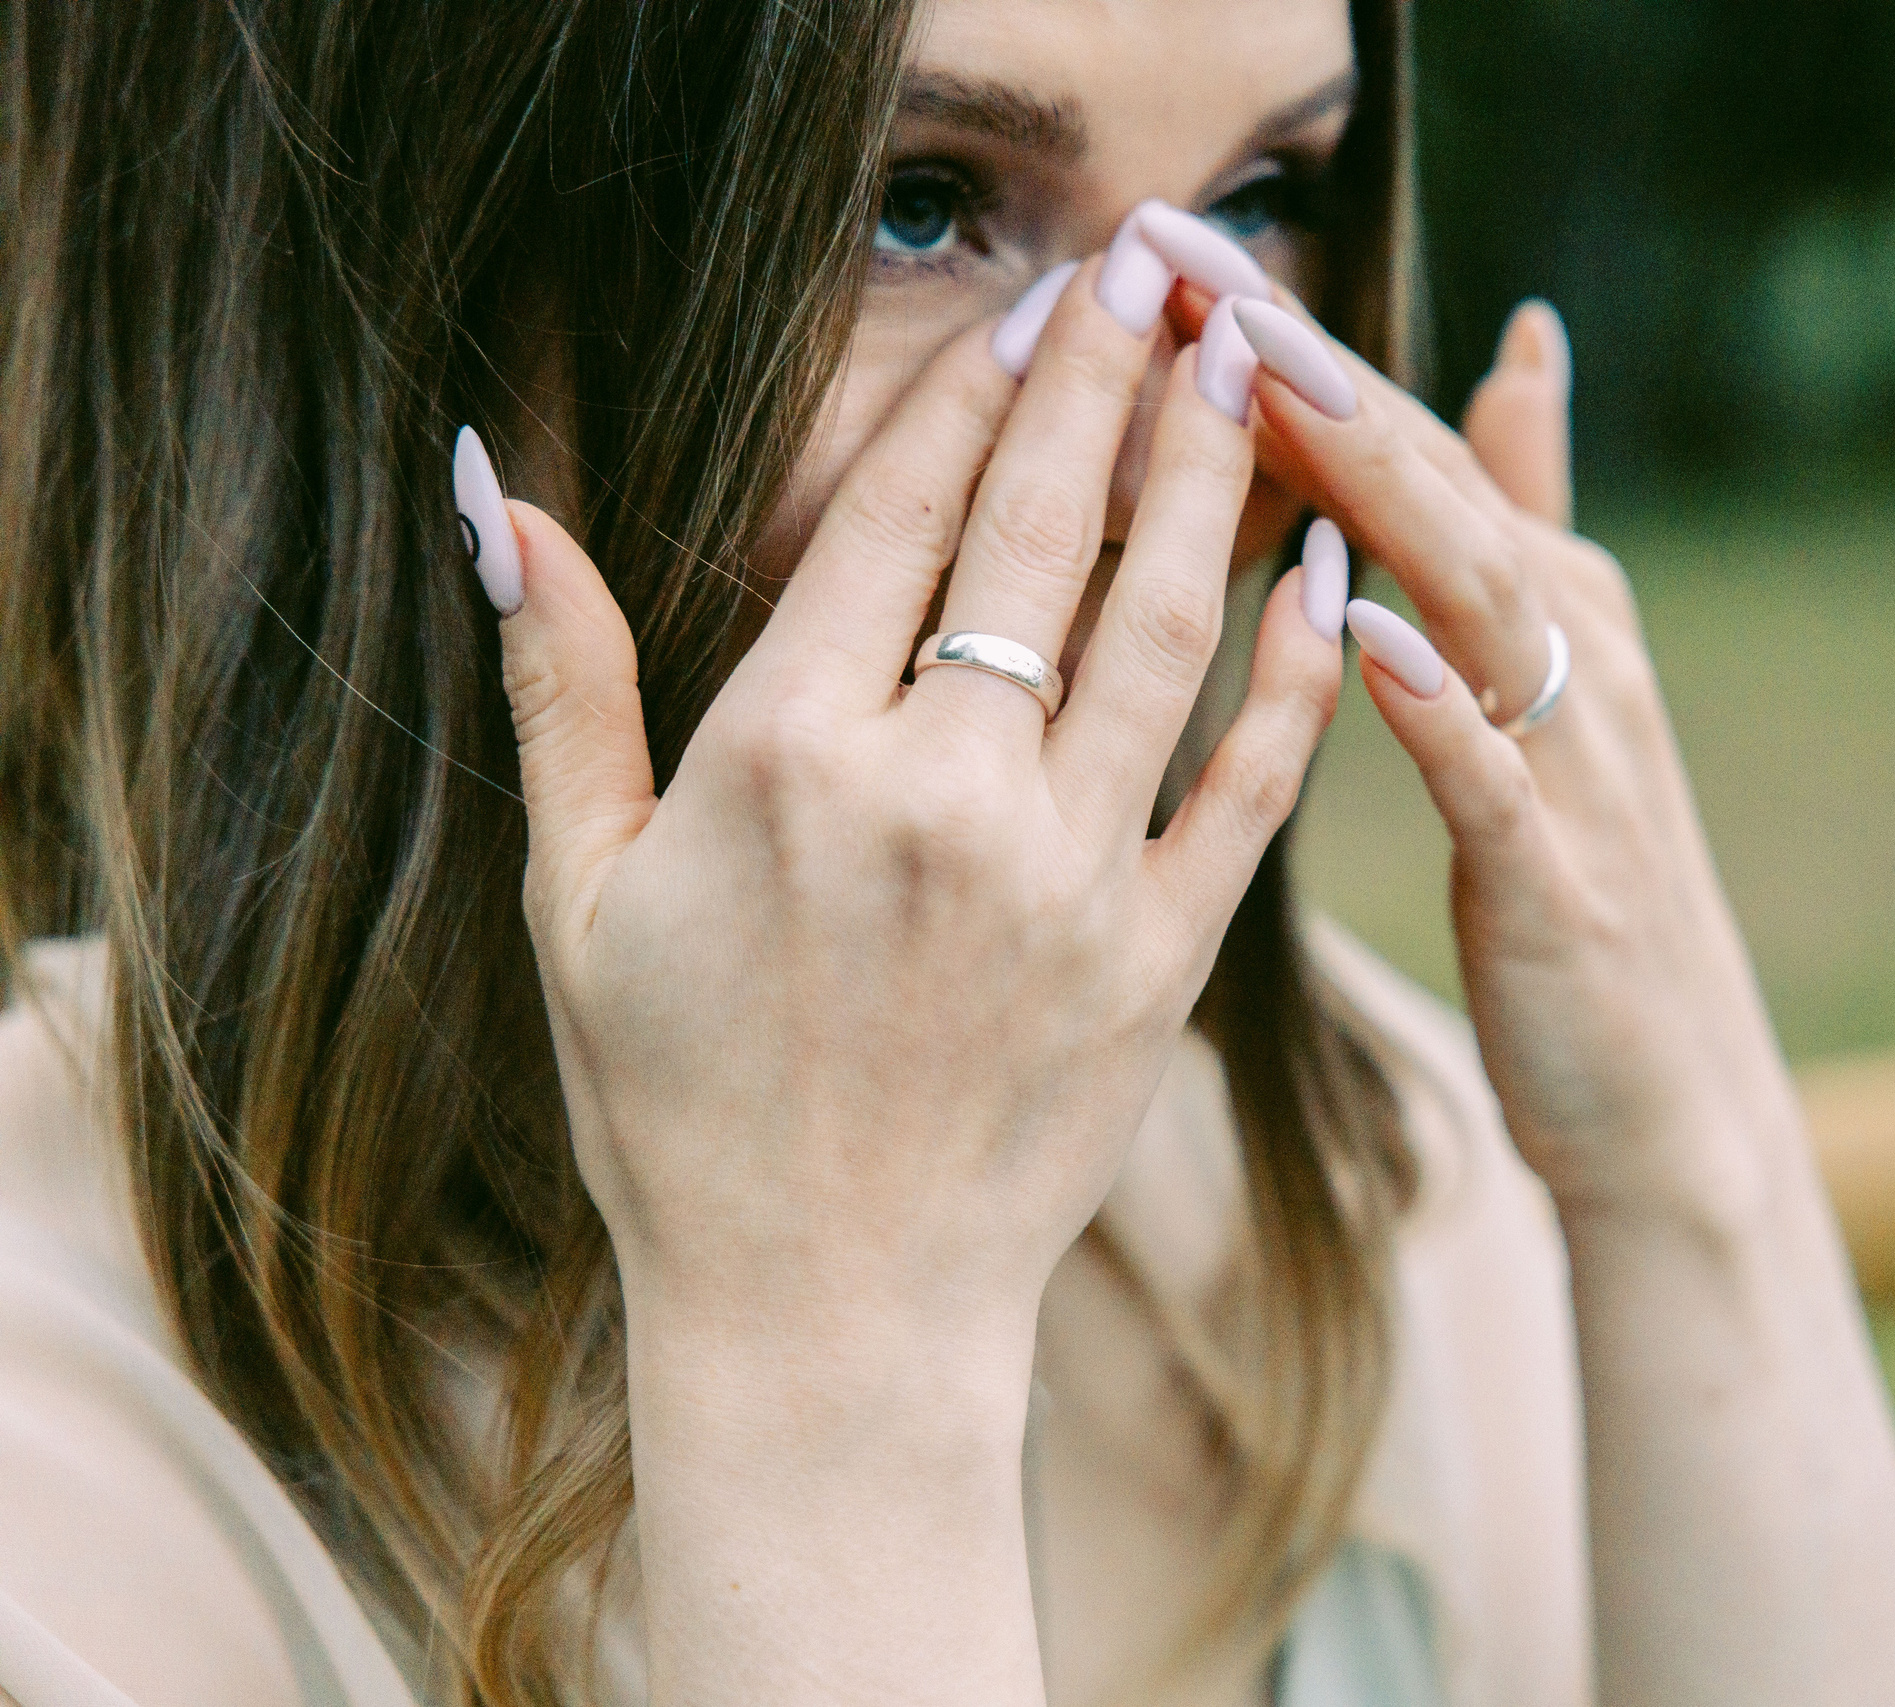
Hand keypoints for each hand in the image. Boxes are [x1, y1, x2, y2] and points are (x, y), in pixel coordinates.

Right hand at [486, 257, 1342, 1366]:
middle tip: (1165, 274)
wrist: (828, 1316)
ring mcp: (1066, 880)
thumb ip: (564, 687)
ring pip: (1162, 632)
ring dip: (1212, 482)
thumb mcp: (577, 897)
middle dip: (1108, 385)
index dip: (973, 395)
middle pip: (1040, 538)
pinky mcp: (1160, 961)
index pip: (895, 520)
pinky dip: (1301, 670)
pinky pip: (1251, 785)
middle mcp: (938, 799)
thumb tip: (502, 497)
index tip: (1036, 309)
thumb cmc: (681, 1110)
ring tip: (1251, 366)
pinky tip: (1331, 568)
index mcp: (786, 761)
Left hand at [1241, 299, 1794, 1222]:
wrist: (1667, 1090)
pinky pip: (1495, 776)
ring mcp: (1574, 762)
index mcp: (1545, 599)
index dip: (1292, 340)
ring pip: (1471, 592)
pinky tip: (1365, 634)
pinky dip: (1438, 702)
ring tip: (1261, 386)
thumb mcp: (1549, 678)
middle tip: (1192, 252)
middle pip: (1433, 480)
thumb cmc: (1578, 876)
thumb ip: (1524, 513)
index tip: (1170, 243)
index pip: (1403, 443)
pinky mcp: (1561, 880)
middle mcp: (1572, 649)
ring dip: (1371, 485)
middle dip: (1313, 363)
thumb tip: (1520, 343)